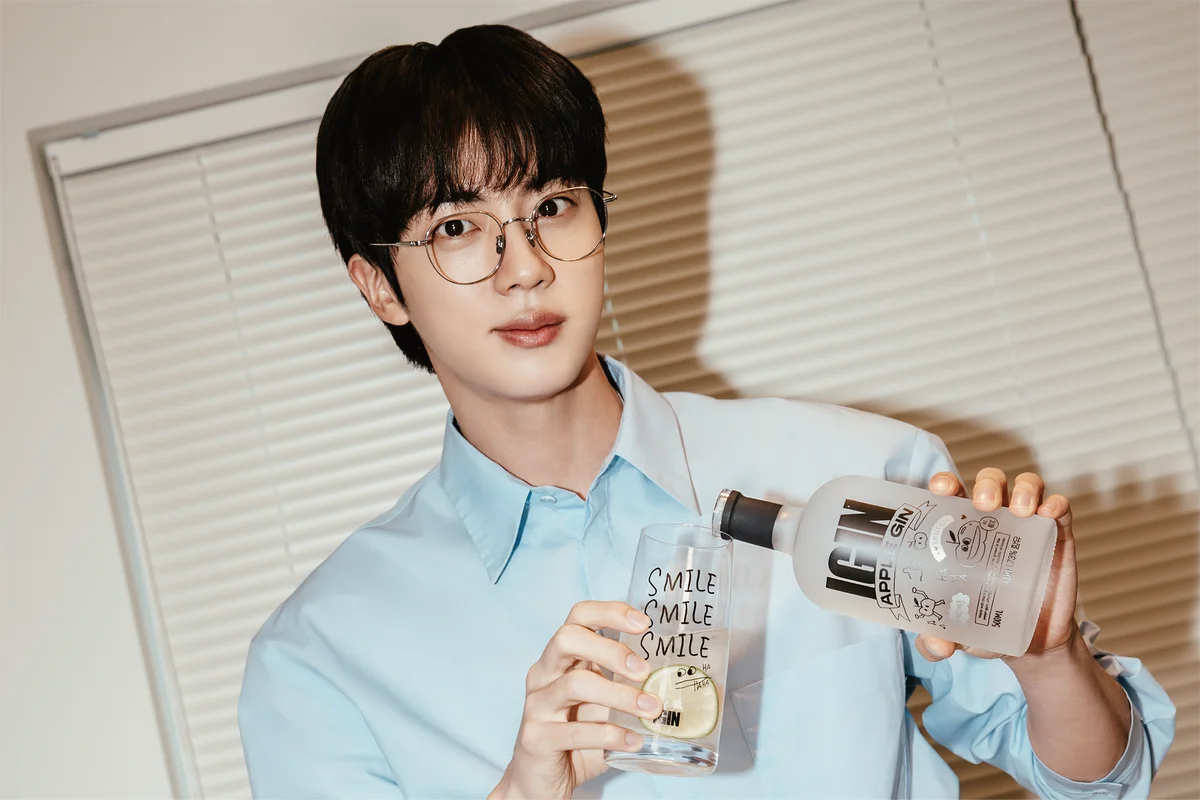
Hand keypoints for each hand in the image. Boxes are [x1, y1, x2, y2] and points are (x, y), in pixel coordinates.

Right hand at [489, 601, 661, 799]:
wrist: (539, 783)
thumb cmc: (574, 737)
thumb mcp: (600, 703)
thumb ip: (622, 684)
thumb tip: (672, 674)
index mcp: (560, 659)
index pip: (578, 616)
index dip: (610, 612)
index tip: (644, 623)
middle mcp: (543, 675)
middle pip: (568, 638)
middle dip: (611, 650)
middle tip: (644, 671)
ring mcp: (536, 706)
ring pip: (575, 685)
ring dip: (619, 695)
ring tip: (651, 709)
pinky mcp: (536, 738)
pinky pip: (576, 732)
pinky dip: (610, 735)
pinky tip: (633, 741)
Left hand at [917, 468, 1080, 661]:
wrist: (1032, 645)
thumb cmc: (985, 627)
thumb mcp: (956, 633)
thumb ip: (936, 640)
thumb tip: (934, 646)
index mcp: (962, 532)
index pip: (951, 494)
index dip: (945, 482)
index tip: (940, 489)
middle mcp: (994, 522)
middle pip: (990, 482)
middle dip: (987, 483)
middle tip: (984, 504)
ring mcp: (1028, 527)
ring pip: (1026, 487)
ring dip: (1024, 488)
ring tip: (1020, 510)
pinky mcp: (1057, 538)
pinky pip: (1060, 509)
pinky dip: (1056, 503)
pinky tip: (1048, 513)